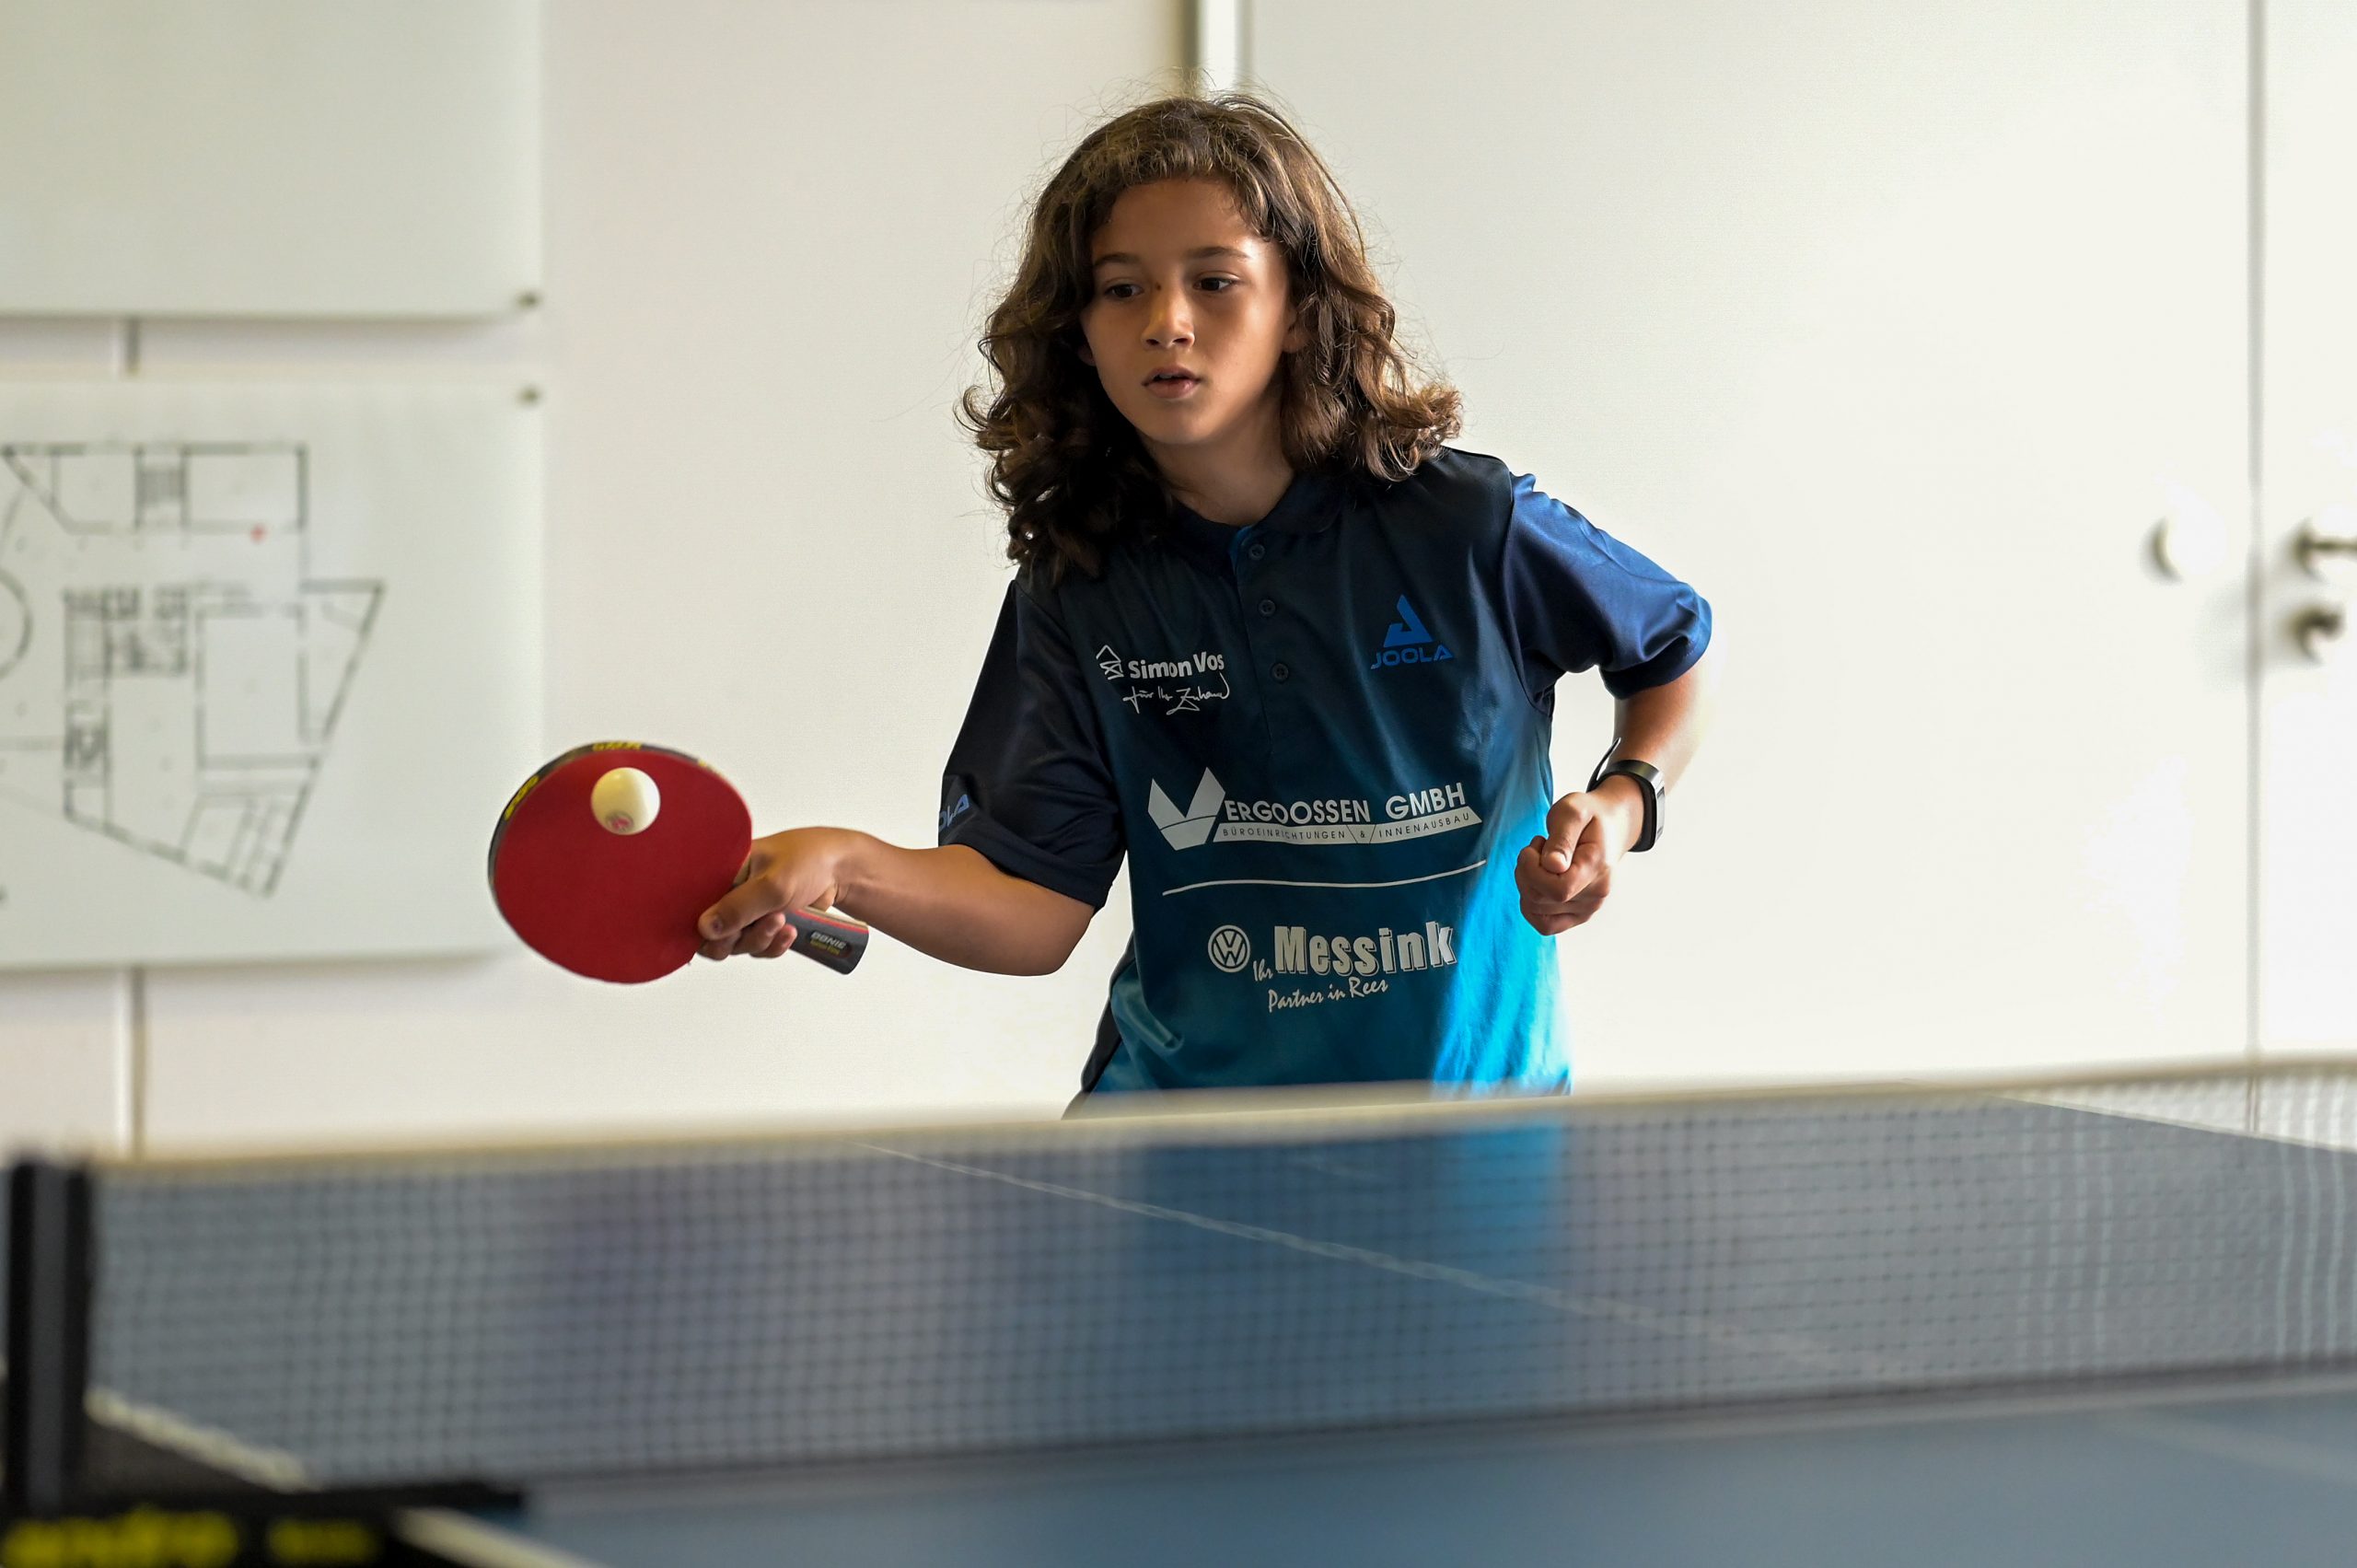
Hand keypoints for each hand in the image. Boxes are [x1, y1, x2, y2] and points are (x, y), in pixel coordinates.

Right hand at [697, 827, 856, 960]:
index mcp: (722, 872)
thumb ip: (739, 908)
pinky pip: (757, 947)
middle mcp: (728, 892)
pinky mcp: (762, 925)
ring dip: (760, 939)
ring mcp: (746, 911)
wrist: (841, 871)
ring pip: (736, 945)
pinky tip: (790, 932)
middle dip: (736, 937)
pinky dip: (773, 945)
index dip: (703, 926)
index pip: (694, 905)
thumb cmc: (808, 861)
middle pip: (712, 934)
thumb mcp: (772, 884)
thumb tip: (705, 928)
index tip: (724, 931)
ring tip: (782, 921)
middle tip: (761, 924)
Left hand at [1514, 778, 1642, 935]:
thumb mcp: (1573, 811)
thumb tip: (1552, 866)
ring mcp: (1588, 908)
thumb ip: (1562, 838)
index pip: (1558, 889)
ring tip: (1541, 861)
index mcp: (1597, 867)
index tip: (1534, 846)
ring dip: (1526, 884)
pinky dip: (1531, 903)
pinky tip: (1538, 880)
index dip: (1532, 871)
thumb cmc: (1588, 815)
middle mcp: (1596, 895)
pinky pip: (1545, 924)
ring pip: (1536, 911)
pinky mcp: (1579, 915)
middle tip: (1537, 847)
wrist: (1610, 826)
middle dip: (1525, 872)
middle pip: (1539, 901)